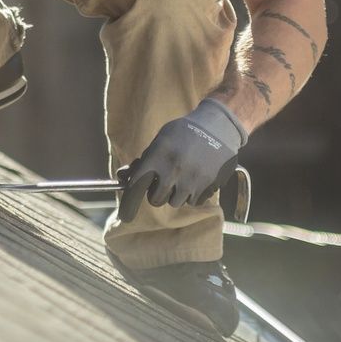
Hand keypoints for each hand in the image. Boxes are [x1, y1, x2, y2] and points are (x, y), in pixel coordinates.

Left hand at [118, 99, 246, 221]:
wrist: (219, 127)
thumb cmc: (185, 132)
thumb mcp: (161, 139)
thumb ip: (144, 160)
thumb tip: (121, 177)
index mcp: (157, 155)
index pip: (136, 185)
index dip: (129, 202)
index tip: (126, 215)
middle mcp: (173, 170)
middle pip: (156, 200)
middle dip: (157, 194)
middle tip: (163, 183)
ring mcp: (191, 180)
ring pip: (175, 202)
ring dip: (176, 194)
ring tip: (182, 177)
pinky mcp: (207, 186)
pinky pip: (193, 201)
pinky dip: (192, 194)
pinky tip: (196, 178)